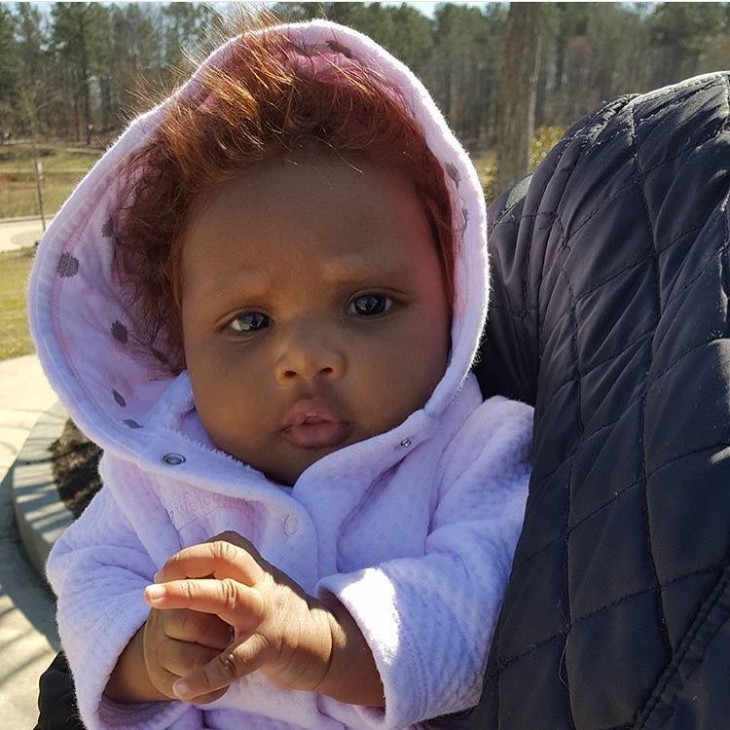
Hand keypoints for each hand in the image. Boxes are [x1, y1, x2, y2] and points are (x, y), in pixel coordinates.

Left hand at [145, 532, 334, 702]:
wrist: (327, 644)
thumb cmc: (283, 614)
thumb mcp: (261, 586)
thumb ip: (233, 576)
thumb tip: (191, 569)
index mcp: (257, 570)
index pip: (224, 546)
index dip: (191, 554)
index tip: (167, 572)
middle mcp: (261, 584)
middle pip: (224, 559)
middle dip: (184, 564)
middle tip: (150, 584)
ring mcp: (265, 614)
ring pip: (227, 596)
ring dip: (187, 595)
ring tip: (152, 602)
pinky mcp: (269, 648)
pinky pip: (234, 661)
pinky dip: (205, 676)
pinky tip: (181, 688)